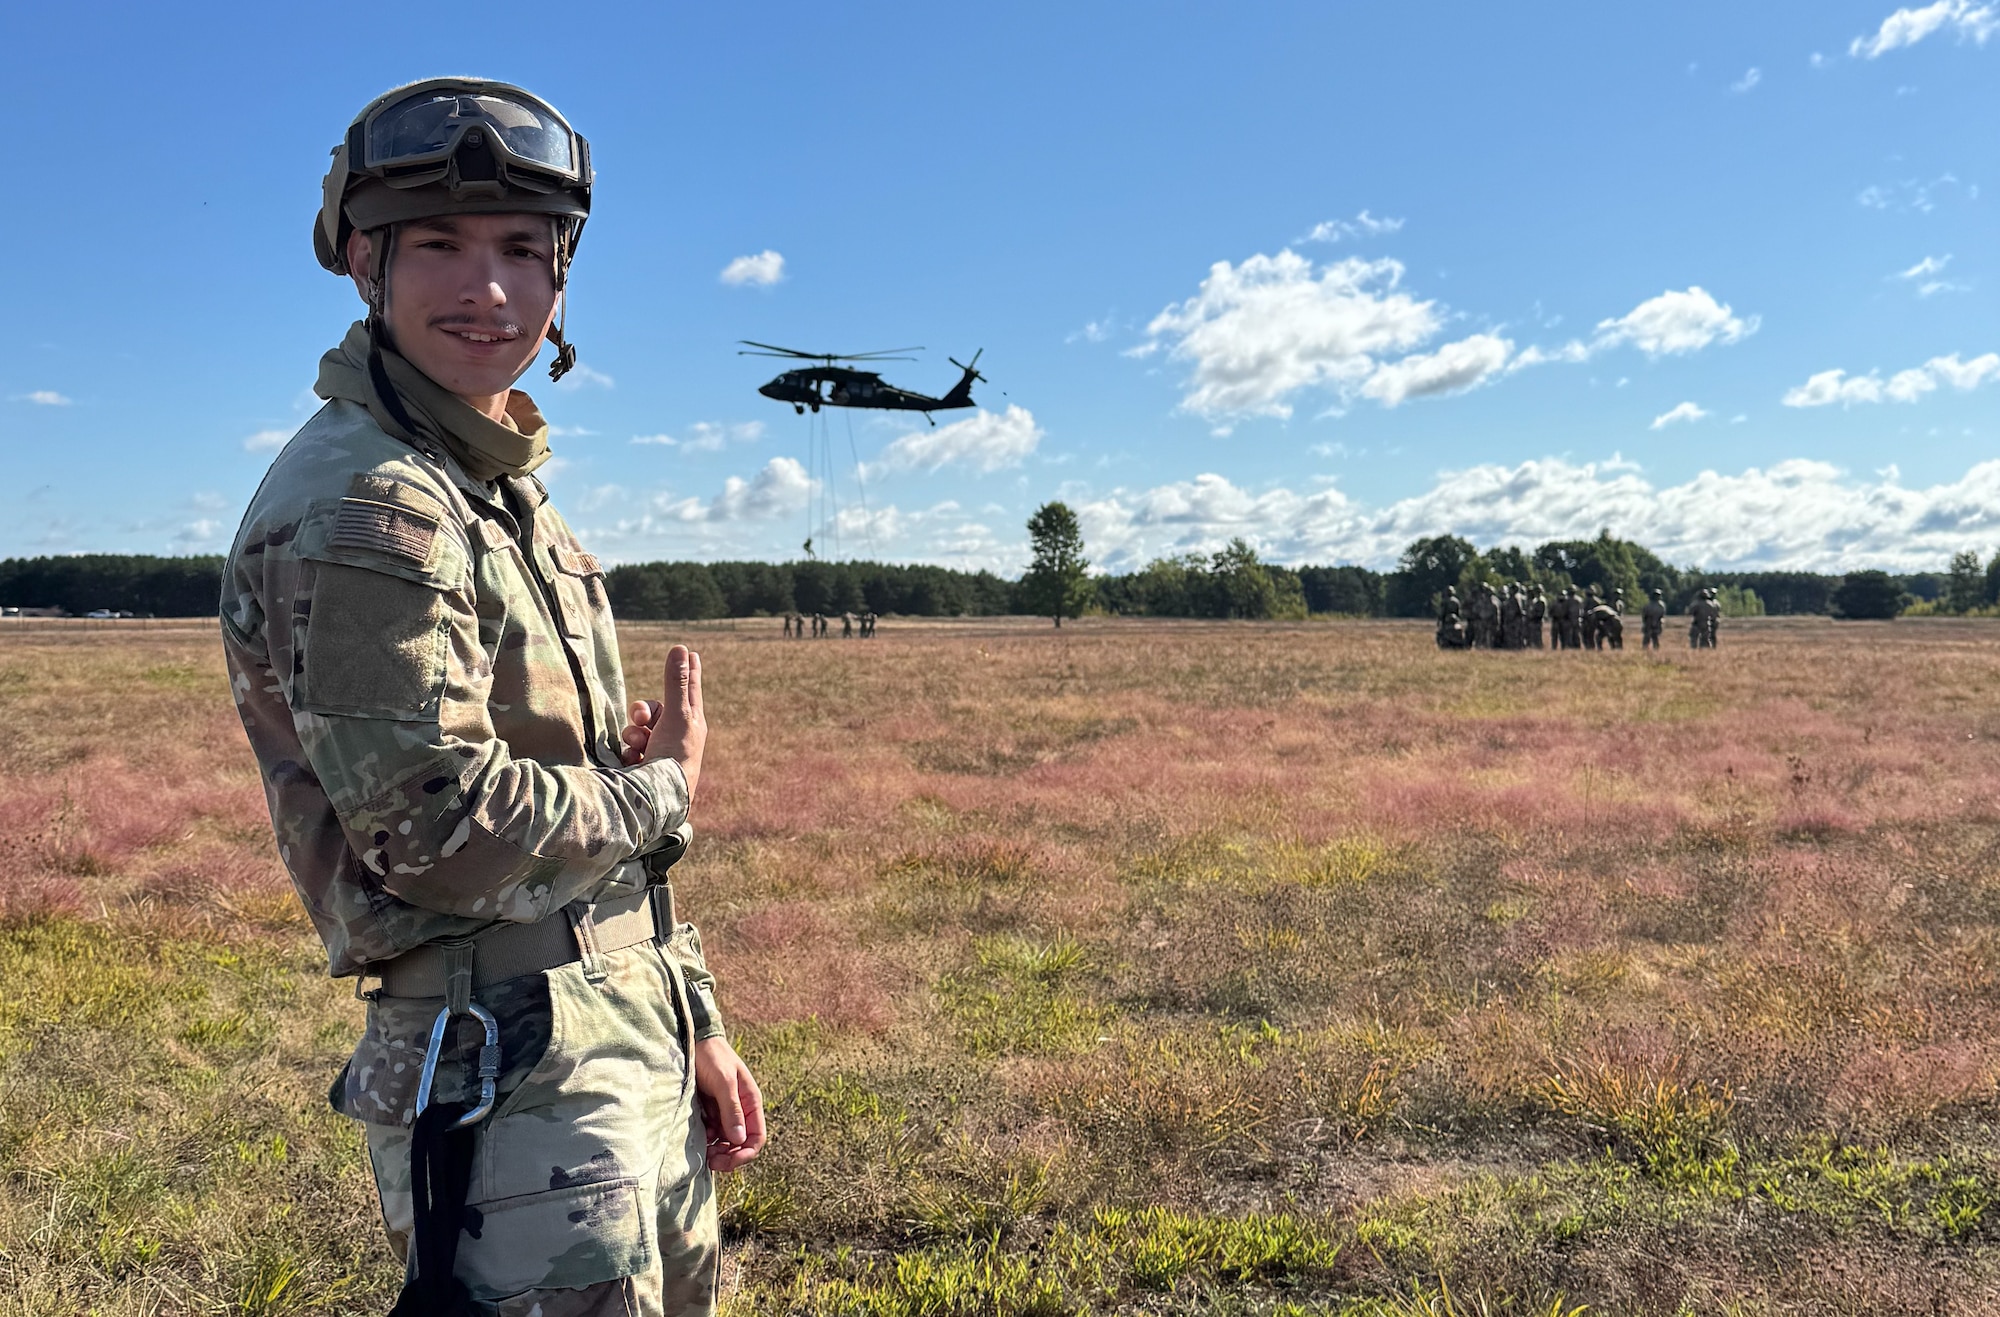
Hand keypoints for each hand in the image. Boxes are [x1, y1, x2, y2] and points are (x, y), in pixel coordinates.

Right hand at [618, 645, 705, 796]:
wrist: (658, 798)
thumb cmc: (674, 755)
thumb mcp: (676, 715)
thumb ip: (675, 682)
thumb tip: (681, 648)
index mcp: (692, 721)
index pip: (690, 688)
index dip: (689, 670)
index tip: (693, 655)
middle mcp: (678, 734)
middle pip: (654, 708)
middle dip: (642, 713)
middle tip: (641, 720)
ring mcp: (660, 750)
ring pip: (638, 728)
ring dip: (633, 734)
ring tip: (639, 747)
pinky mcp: (644, 765)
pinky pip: (630, 748)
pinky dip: (629, 752)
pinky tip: (634, 761)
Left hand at [692, 1036, 764, 1172]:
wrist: (693, 1041)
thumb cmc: (713, 1057)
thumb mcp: (724, 1081)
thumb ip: (731, 1109)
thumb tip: (739, 1139)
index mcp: (751, 1102)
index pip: (756, 1137)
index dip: (745, 1154)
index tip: (728, 1162)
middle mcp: (741, 1111)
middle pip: (741, 1144)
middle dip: (729, 1156)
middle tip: (710, 1160)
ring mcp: (724, 1112)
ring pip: (725, 1142)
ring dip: (716, 1150)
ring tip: (702, 1148)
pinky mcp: (710, 1112)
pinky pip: (711, 1134)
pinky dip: (705, 1140)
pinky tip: (697, 1136)